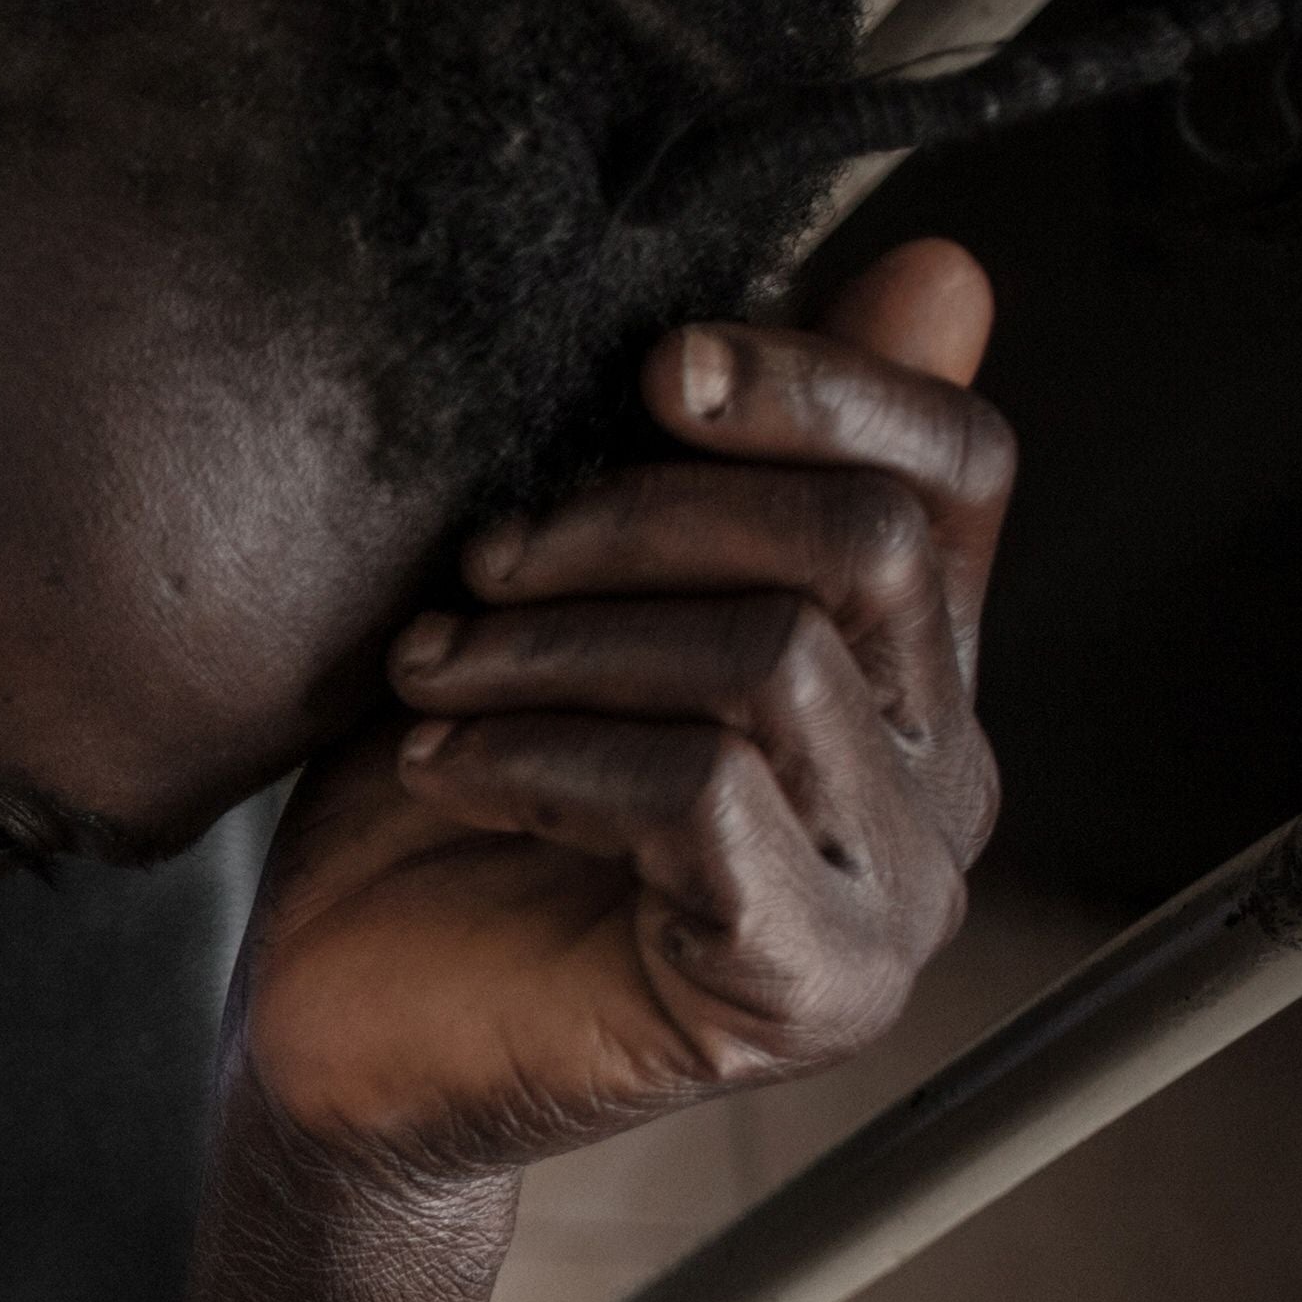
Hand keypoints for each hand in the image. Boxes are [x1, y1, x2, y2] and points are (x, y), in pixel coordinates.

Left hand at [242, 240, 1013, 1187]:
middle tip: (484, 561)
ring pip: (771, 659)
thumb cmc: (445, 813)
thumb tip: (939, 267)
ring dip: (561, 644)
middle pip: (863, 545)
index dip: (823, 382)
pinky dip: (547, 757)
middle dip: (646, 514)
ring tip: (432, 674)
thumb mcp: (567, 596)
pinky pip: (701, 795)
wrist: (342, 1035)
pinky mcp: (808, 990)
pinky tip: (447, 767)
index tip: (657, 367)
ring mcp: (895, 900)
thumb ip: (725, 460)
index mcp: (908, 670)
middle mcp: (943, 783)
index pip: (959, 467)